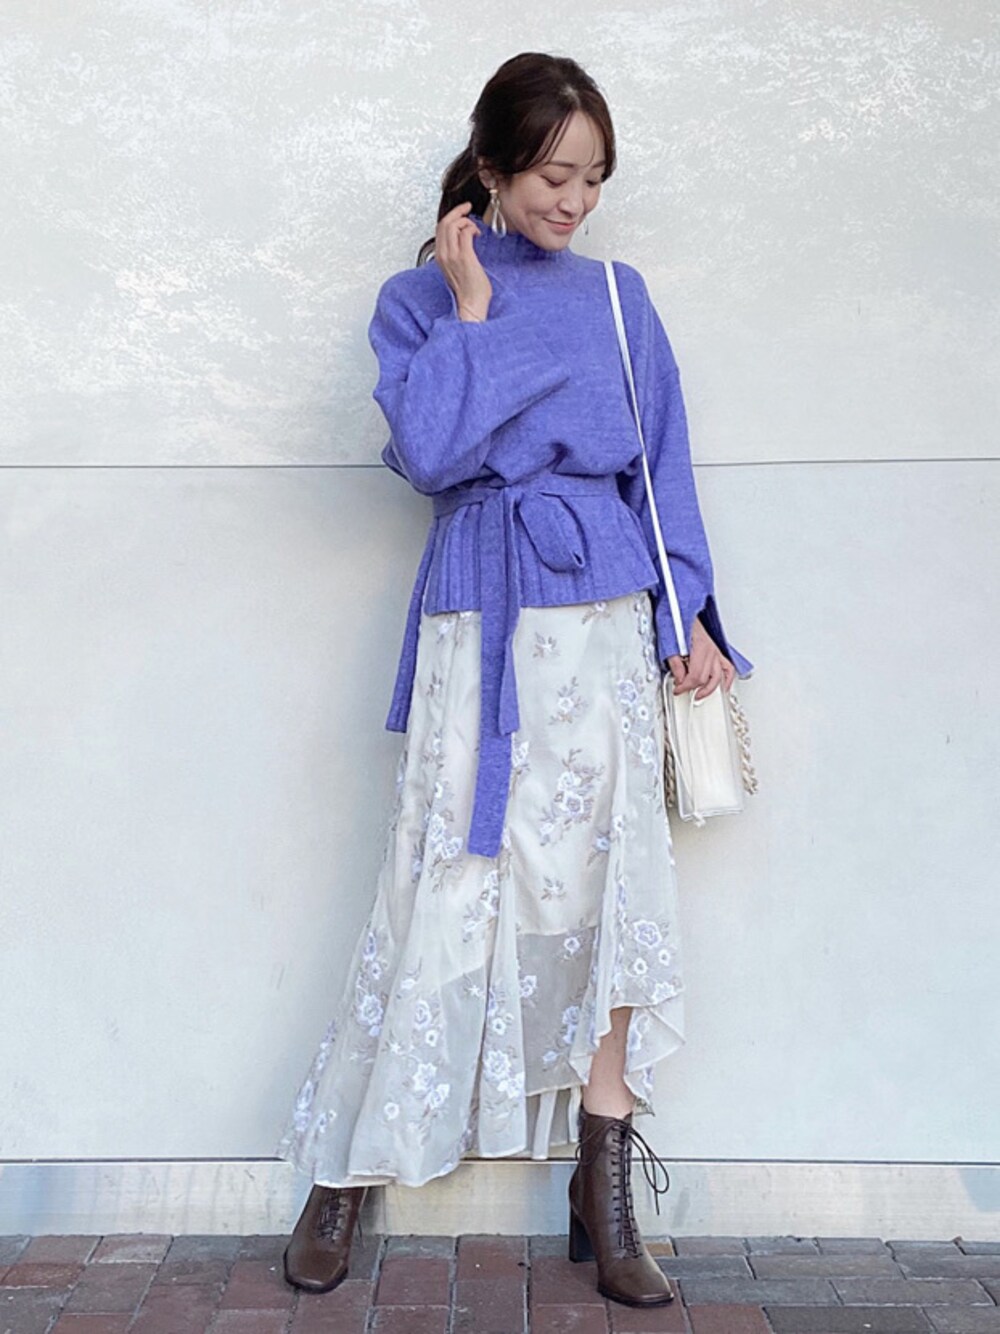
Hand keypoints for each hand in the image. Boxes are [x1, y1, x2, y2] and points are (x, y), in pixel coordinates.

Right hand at [435, 201, 492, 321]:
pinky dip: (472, 228)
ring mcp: (452, 255)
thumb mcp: (456, 269)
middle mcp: (443, 255)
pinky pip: (465, 232)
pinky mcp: (464, 257)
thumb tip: (462, 241)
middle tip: (467, 209)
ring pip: (453, 225)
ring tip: (474, 229)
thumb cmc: (468, 290)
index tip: (460, 212)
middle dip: (457, 212)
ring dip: (466, 221)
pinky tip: (477, 234)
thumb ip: (455, 255)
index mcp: (440, 257)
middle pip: (444, 223)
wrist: (472, 303)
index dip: (450, 217)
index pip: (440, 229)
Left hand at [666, 616, 734, 699]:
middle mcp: (711, 650)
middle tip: (683, 689)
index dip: (685, 686)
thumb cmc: (674, 620)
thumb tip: (679, 678)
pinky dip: (726, 679)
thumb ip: (675, 664)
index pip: (696, 676)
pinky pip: (728, 667)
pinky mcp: (716, 649)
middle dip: (694, 687)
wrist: (679, 607)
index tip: (677, 689)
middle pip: (707, 677)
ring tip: (701, 694)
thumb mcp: (669, 643)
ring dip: (711, 688)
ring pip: (719, 676)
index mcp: (701, 648)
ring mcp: (715, 650)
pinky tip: (723, 686)